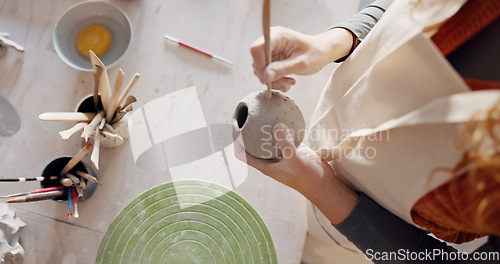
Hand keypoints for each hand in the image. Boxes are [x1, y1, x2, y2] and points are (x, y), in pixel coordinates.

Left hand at [234, 123, 358, 223]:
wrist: (324, 183)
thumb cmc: (307, 178)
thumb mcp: (295, 161)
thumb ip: (286, 144)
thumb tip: (277, 125)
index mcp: (265, 165)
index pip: (243, 154)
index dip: (236, 142)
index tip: (234, 127)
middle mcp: (271, 158)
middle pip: (254, 143)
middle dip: (249, 130)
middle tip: (247, 113)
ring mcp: (282, 152)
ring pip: (270, 137)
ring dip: (266, 126)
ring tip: (263, 109)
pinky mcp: (294, 148)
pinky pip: (286, 134)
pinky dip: (284, 126)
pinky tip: (285, 112)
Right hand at [250, 26, 352, 91]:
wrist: (321, 52)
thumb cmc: (315, 53)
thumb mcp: (301, 64)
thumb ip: (283, 69)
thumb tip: (266, 76)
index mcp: (278, 35)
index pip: (257, 48)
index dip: (259, 65)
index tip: (268, 79)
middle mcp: (271, 39)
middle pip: (257, 60)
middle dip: (269, 76)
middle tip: (284, 85)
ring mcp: (270, 48)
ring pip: (261, 68)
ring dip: (273, 80)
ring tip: (288, 83)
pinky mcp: (271, 57)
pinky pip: (266, 71)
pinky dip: (275, 79)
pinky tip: (286, 81)